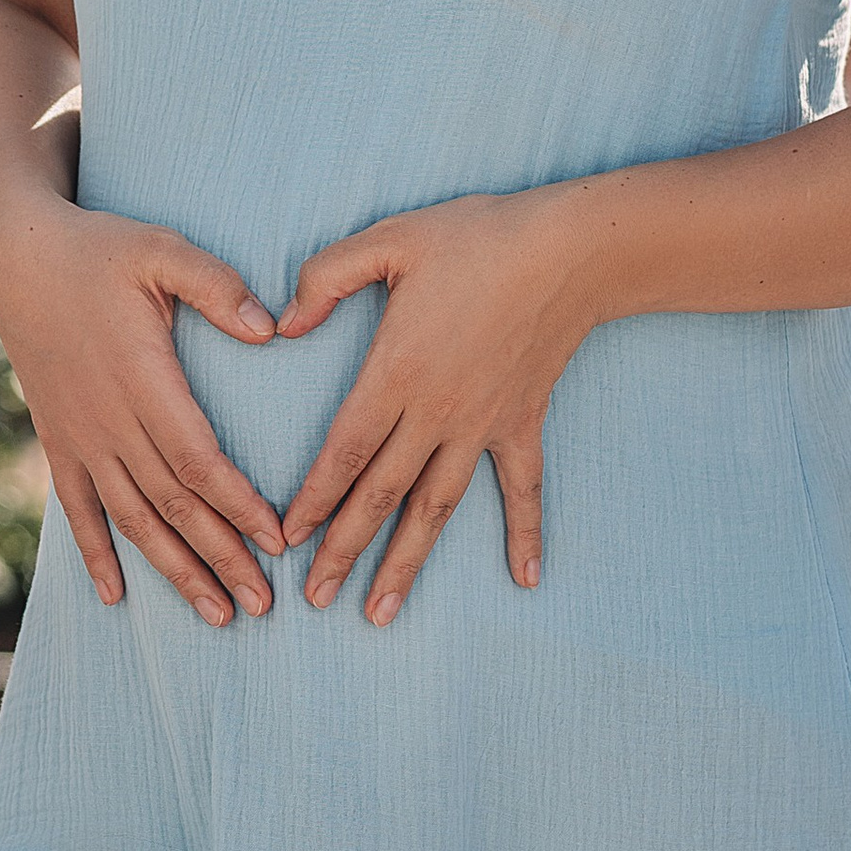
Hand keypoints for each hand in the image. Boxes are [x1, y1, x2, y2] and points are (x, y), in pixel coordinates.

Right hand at [0, 205, 284, 627]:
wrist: (18, 256)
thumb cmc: (99, 250)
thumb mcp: (162, 251)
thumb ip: (218, 287)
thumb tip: (272, 331)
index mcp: (142, 378)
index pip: (198, 460)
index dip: (238, 505)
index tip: (277, 541)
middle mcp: (109, 420)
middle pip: (172, 505)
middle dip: (221, 557)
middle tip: (264, 604)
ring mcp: (80, 435)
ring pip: (131, 520)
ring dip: (174, 570)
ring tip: (216, 612)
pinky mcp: (57, 439)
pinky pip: (76, 509)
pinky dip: (95, 554)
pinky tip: (115, 596)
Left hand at [276, 192, 588, 622]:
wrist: (567, 251)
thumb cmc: (473, 238)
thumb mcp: (388, 240)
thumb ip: (325, 277)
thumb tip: (283, 323)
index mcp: (395, 372)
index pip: (342, 451)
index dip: (312, 499)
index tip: (286, 539)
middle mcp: (435, 412)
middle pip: (380, 495)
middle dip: (343, 550)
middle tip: (314, 597)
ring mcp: (481, 424)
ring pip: (437, 508)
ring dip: (407, 562)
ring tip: (380, 612)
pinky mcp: (522, 421)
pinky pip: (523, 488)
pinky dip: (525, 533)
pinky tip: (524, 578)